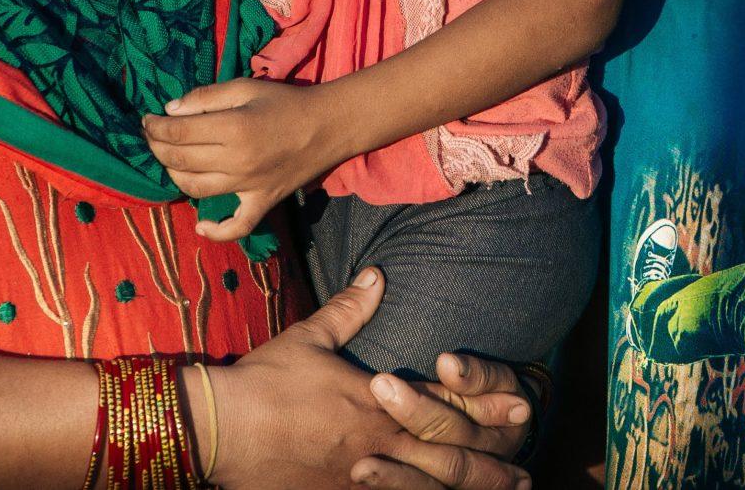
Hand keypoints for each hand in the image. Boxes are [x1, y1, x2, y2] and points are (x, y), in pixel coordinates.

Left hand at [145, 77, 341, 241]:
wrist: (329, 125)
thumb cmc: (286, 101)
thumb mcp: (246, 87)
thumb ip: (206, 97)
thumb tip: (170, 111)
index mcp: (233, 128)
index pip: (178, 133)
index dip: (155, 127)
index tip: (147, 120)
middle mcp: (237, 161)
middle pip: (180, 160)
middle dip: (157, 147)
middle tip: (153, 136)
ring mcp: (249, 186)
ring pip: (195, 189)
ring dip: (174, 175)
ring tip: (171, 161)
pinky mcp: (262, 202)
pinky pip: (237, 227)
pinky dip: (217, 231)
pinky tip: (201, 225)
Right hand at [206, 274, 530, 489]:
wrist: (219, 428)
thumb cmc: (265, 381)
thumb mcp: (310, 337)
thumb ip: (350, 310)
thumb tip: (378, 276)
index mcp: (377, 401)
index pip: (443, 406)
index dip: (484, 408)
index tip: (522, 411)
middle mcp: (377, 443)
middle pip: (446, 459)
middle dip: (490, 467)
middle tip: (525, 476)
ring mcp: (358, 479)